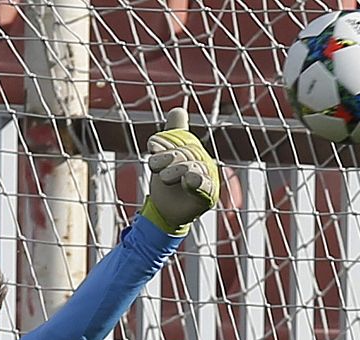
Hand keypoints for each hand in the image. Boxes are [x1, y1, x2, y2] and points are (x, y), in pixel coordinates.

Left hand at [140, 108, 219, 235]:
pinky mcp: (207, 196)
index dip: (165, 142)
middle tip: (154, 166)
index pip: (180, 141)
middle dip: (168, 157)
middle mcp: (202, 162)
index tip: (151, 148)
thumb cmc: (168, 181)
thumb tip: (178, 109)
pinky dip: (196, 181)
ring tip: (165, 178)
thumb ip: (171, 135)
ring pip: (192, 167)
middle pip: (186, 153)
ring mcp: (206, 178)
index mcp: (192, 151)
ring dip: (176, 171)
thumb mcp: (165, 156)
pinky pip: (204, 185)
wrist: (167, 210)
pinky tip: (189, 179)